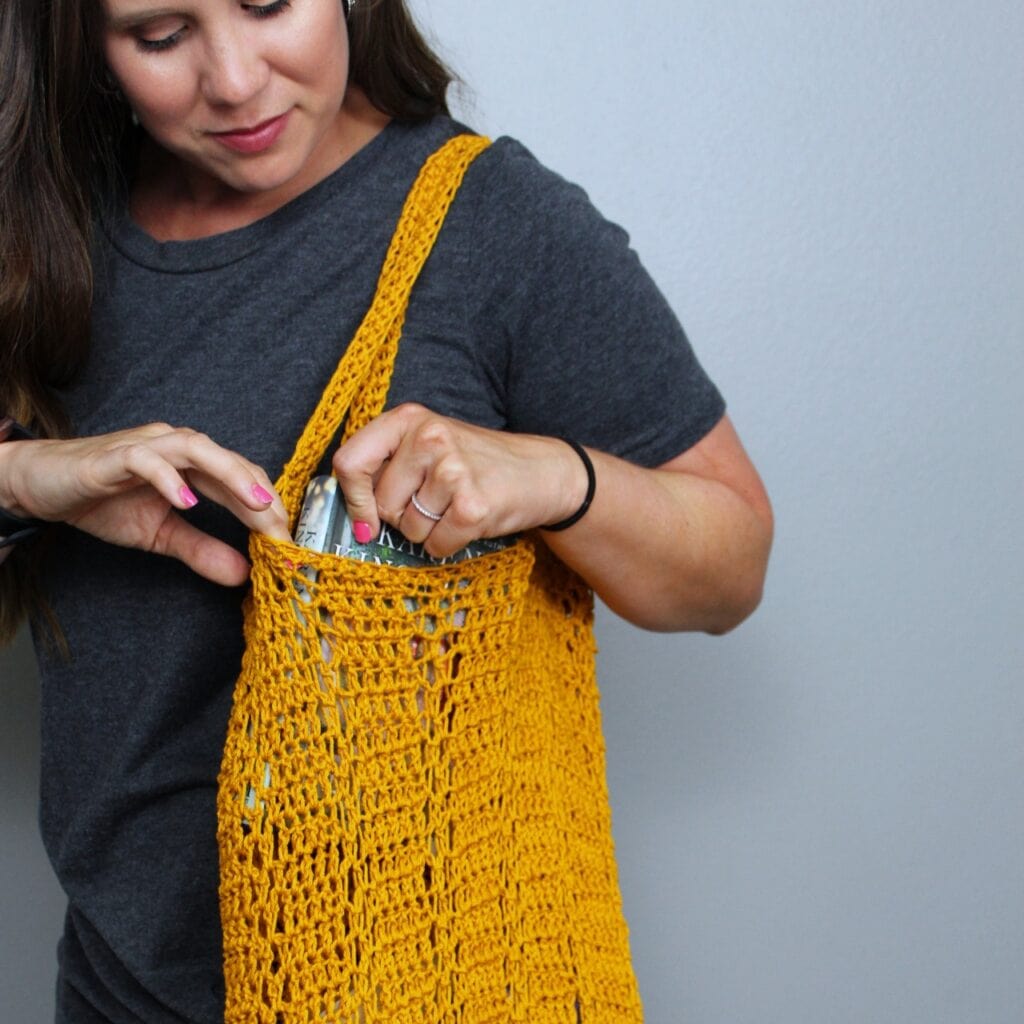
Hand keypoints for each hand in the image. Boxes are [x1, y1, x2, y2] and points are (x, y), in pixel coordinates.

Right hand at [0, 424, 289, 585]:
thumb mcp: (159, 535)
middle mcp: (175, 447)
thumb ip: (200, 550)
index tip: (287, 542)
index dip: (267, 509)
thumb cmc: (101, 501)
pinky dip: (168, 479)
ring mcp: (146, 446)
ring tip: (256, 505)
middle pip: (230, 461)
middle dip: (260, 495)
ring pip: (197, 449)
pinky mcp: (113, 456)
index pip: (242, 480)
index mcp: (192, 465)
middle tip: (281, 529)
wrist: (40, 485)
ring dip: (232, 475)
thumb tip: (242, 574)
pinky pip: (146, 460)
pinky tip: (186, 502)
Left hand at [331, 404, 586, 557]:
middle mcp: (429, 438)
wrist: (540, 473)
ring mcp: (452, 471)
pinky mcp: (472, 506)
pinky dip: (448, 544)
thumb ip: (387, 465)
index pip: (350, 462)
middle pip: (382, 504)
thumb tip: (352, 514)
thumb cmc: (477, 463)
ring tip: (455, 508)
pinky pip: (435, 545)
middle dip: (402, 516)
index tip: (365, 519)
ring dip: (428, 531)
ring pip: (408, 529)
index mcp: (410, 419)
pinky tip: (468, 523)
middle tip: (435, 502)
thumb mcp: (429, 445)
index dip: (352, 498)